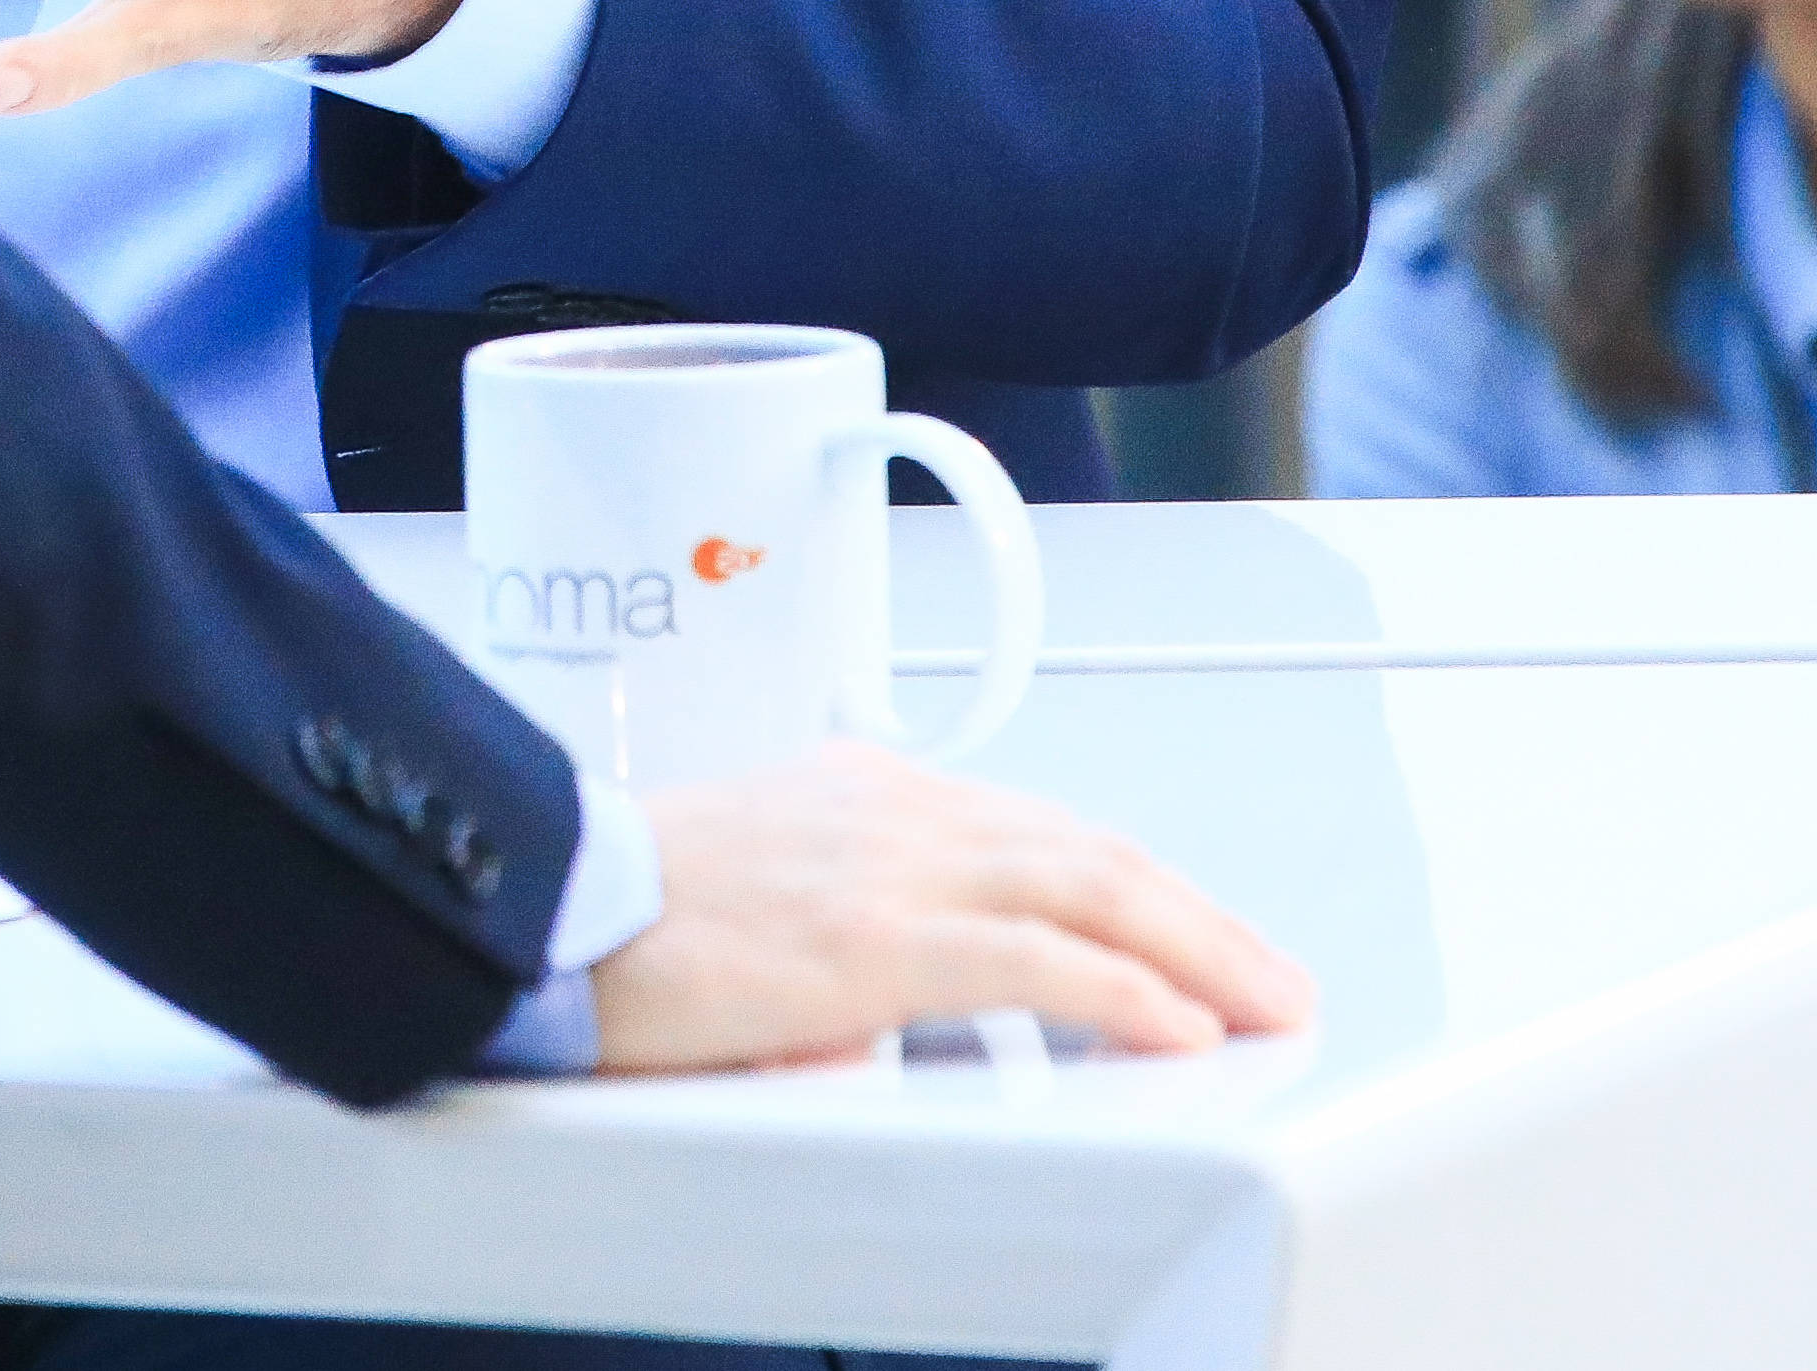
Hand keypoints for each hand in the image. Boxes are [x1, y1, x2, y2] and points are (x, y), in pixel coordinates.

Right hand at [592, 744, 1311, 1070]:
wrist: (544, 898)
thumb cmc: (620, 908)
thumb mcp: (753, 879)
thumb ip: (835, 915)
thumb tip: (873, 1003)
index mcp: (866, 793)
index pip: (1038, 829)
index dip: (1133, 881)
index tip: (1190, 927)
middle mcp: (895, 811)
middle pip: (1089, 850)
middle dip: (1198, 914)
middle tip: (1272, 973)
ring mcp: (891, 868)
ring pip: (1091, 888)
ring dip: (1196, 947)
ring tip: (1263, 999)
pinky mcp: (877, 941)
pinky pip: (1038, 960)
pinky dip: (1123, 987)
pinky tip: (1178, 1022)